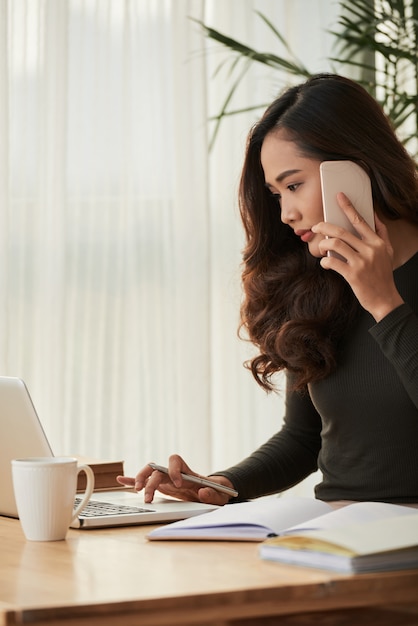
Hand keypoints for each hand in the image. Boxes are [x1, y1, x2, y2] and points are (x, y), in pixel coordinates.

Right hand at [117, 454, 233, 504]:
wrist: (210, 493)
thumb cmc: (215, 492)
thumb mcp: (219, 495)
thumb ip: (213, 493)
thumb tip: (203, 491)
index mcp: (186, 470)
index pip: (175, 460)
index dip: (174, 470)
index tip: (179, 483)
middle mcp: (172, 472)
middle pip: (157, 468)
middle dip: (150, 480)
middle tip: (147, 495)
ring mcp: (164, 479)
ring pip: (148, 473)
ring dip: (140, 480)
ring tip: (136, 491)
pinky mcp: (159, 487)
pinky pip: (144, 482)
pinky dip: (132, 481)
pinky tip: (120, 480)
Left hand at [312, 193, 403, 321]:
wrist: (385, 299)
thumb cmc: (383, 275)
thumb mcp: (387, 252)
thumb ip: (382, 234)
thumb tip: (375, 217)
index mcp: (376, 242)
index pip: (360, 220)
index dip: (348, 207)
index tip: (339, 197)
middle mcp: (369, 250)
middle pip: (342, 231)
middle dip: (325, 226)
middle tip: (316, 227)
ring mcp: (361, 262)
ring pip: (335, 244)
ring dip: (323, 244)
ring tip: (321, 247)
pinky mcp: (352, 275)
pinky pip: (332, 262)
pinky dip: (325, 261)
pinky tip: (326, 263)